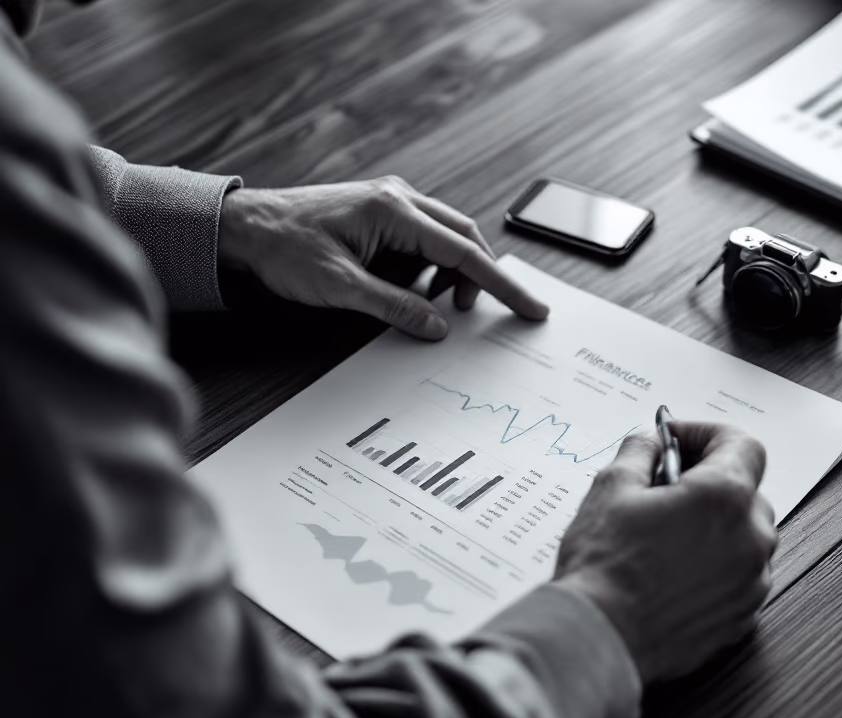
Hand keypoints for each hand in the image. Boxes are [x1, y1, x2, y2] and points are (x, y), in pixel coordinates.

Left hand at [217, 176, 548, 338]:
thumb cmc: (283, 248)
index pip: (464, 251)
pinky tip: (412, 289)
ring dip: (450, 275)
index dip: (501, 284)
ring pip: (446, 239)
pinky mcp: (381, 214)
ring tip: (434, 305)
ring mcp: (391, 203)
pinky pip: (423, 240)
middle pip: (464, 238)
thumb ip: (395, 307)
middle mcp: (399, 198)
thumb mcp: (339, 287)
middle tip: (480, 315)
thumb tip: (438, 327)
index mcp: (394, 210)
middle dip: (479, 279)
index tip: (529, 307)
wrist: (243, 226)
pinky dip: (429, 268)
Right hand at [555, 423, 776, 683]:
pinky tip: (673, 572)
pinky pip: (738, 578)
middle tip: (662, 489)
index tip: (677, 441)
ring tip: (665, 536)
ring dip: (713, 528)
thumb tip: (652, 441)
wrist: (600, 637)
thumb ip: (640, 451)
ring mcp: (751, 582)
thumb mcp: (611, 487)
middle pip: (745, 492)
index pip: (742, 444)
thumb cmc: (604, 565)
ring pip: (744, 538)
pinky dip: (715, 568)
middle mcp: (751, 538)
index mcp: (725, 497)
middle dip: (708, 483)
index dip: (707, 435)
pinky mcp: (742, 617)